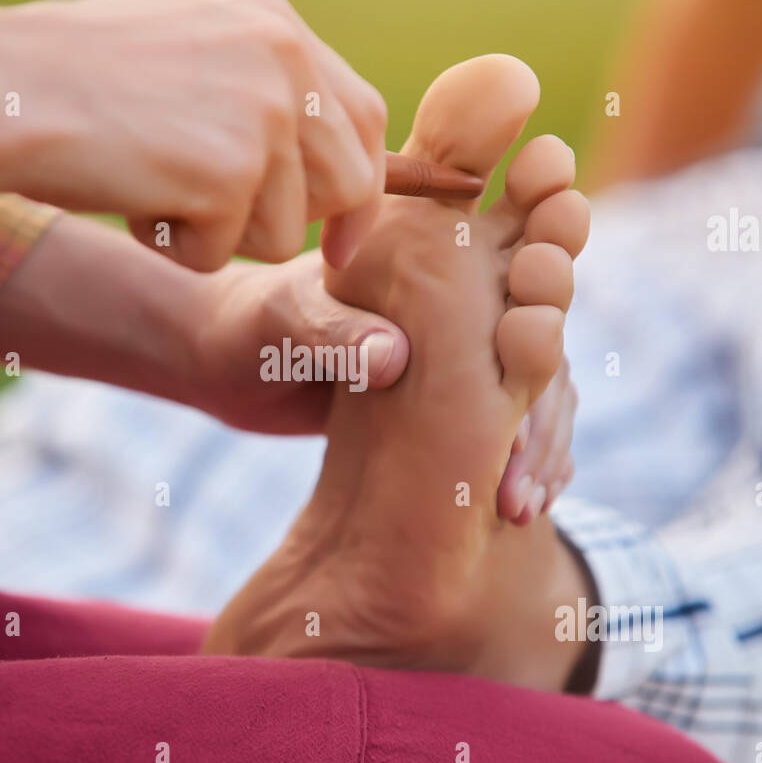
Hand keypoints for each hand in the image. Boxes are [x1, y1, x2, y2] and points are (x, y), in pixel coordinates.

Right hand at [0, 0, 386, 270]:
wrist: (0, 90)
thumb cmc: (67, 75)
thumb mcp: (181, 47)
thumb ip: (253, 83)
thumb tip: (309, 144)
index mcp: (274, 21)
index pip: (361, 117)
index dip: (359, 188)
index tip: (343, 240)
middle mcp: (283, 57)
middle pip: (348, 183)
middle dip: (294, 224)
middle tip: (224, 225)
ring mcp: (262, 112)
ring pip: (284, 232)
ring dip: (218, 235)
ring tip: (152, 187)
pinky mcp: (231, 171)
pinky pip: (222, 254)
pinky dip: (173, 246)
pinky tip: (130, 200)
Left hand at [188, 253, 576, 521]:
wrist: (220, 361)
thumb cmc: (245, 325)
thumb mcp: (281, 324)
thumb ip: (332, 334)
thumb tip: (394, 358)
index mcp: (434, 253)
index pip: (514, 286)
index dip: (532, 346)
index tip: (516, 419)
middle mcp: (462, 294)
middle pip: (539, 348)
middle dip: (541, 421)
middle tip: (518, 491)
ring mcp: (461, 347)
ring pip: (534, 392)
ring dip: (539, 450)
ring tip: (520, 508)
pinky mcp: (448, 395)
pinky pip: (507, 424)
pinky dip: (523, 462)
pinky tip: (519, 506)